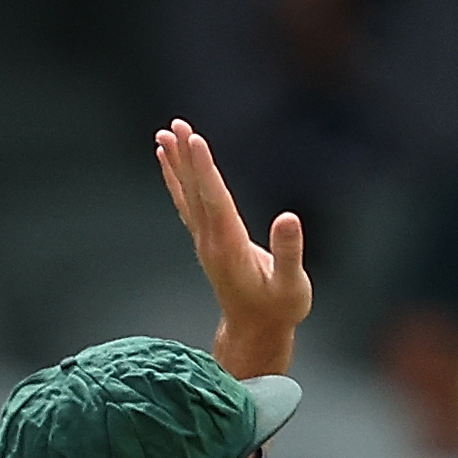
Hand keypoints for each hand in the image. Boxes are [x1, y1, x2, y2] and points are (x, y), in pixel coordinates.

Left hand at [157, 121, 309, 374]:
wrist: (255, 332)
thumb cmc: (278, 310)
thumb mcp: (292, 286)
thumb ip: (289, 253)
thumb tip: (288, 219)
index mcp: (231, 247)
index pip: (215, 200)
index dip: (205, 169)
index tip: (194, 140)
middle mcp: (211, 241)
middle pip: (196, 191)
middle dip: (186, 157)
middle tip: (176, 125)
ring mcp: (205, 241)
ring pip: (187, 194)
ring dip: (177, 163)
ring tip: (165, 134)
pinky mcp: (206, 241)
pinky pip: (186, 203)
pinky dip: (176, 179)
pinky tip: (170, 160)